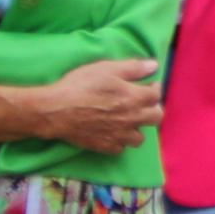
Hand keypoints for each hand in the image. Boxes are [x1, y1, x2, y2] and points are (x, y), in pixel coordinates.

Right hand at [36, 56, 165, 154]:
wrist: (57, 110)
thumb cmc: (81, 86)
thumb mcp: (107, 69)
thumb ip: (133, 68)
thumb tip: (154, 65)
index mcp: (135, 99)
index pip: (157, 95)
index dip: (155, 88)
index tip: (149, 85)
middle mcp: (132, 119)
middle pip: (156, 118)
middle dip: (152, 109)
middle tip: (142, 103)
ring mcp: (119, 135)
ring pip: (140, 138)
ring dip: (137, 128)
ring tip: (128, 120)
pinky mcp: (106, 146)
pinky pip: (121, 148)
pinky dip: (120, 140)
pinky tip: (113, 132)